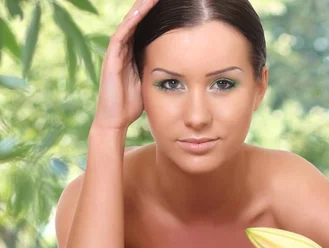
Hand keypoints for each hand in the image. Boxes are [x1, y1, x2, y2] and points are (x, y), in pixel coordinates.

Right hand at [92, 0, 159, 134]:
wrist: (116, 119)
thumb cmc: (134, 104)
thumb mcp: (151, 81)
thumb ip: (159, 69)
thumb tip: (181, 66)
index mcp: (133, 52)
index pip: (145, 27)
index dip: (155, 14)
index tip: (170, 4)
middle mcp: (124, 48)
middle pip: (137, 20)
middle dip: (148, 6)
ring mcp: (116, 51)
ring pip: (129, 23)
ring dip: (141, 8)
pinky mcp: (111, 57)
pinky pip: (121, 35)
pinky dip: (131, 22)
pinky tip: (140, 12)